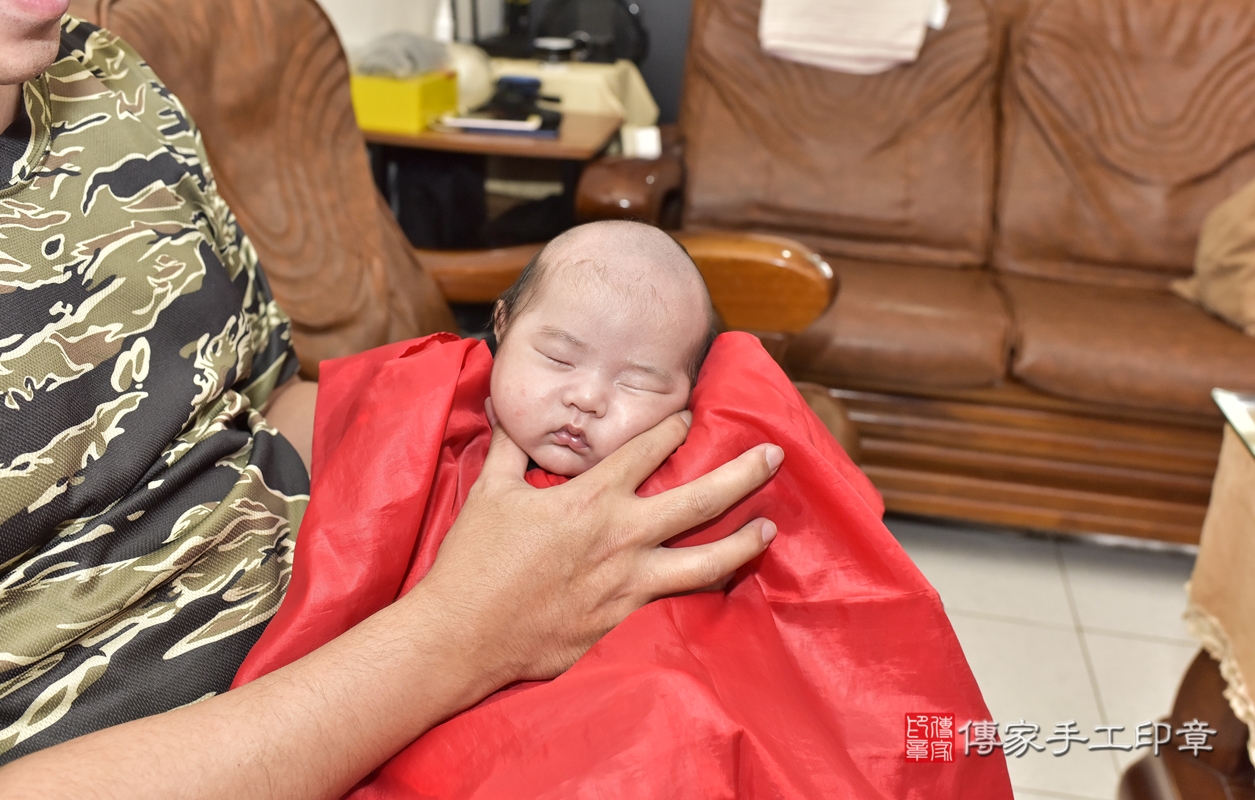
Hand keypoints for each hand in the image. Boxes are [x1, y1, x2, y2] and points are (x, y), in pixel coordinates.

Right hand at [417, 399, 782, 686]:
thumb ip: (509, 447)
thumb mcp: (490, 492)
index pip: (647, 450)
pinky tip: (725, 586)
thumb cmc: (473, 562)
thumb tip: (504, 406)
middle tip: (774, 455)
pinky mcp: (625, 622)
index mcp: (590, 498)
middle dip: (742, 473)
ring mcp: (629, 583)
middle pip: (699, 499)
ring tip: (770, 529)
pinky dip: (705, 592)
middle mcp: (620, 536)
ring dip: (743, 542)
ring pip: (706, 561)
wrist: (464, 635)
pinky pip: (677, 603)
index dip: (674, 427)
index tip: (692, 415)